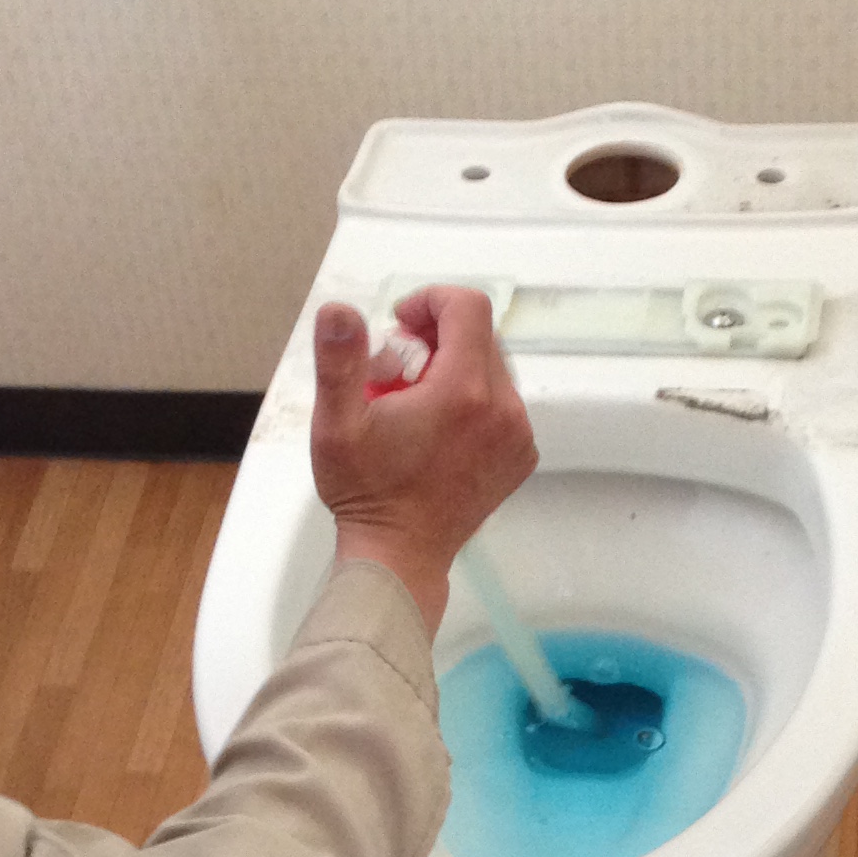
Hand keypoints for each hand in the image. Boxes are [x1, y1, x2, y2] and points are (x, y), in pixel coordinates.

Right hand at [310, 284, 536, 628]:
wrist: (399, 555)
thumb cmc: (366, 492)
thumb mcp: (336, 424)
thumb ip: (338, 360)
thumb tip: (339, 310)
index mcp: (463, 391)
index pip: (468, 307)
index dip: (430, 301)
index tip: (399, 324)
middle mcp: (503, 408)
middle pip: (480, 335)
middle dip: (437, 338)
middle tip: (396, 371)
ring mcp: (518, 434)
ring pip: (492, 367)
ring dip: (454, 367)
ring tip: (414, 402)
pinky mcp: (521, 455)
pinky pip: (502, 402)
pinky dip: (473, 400)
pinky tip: (438, 428)